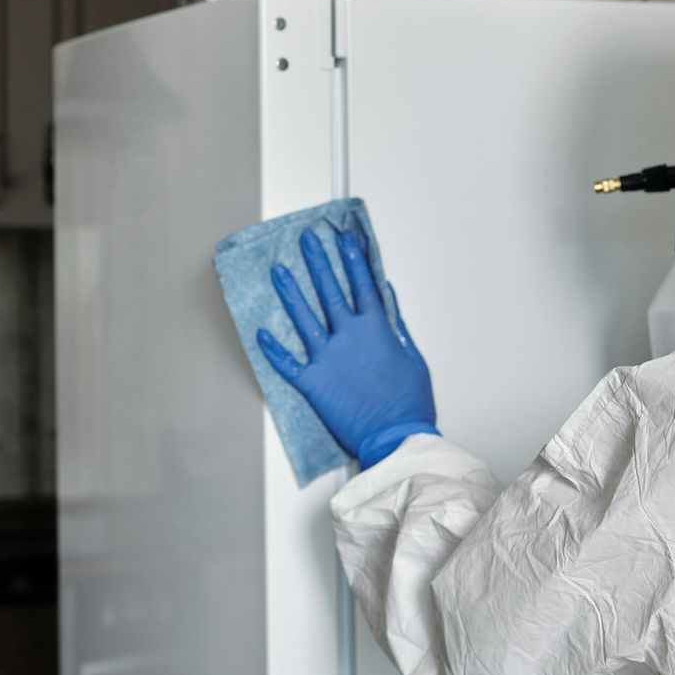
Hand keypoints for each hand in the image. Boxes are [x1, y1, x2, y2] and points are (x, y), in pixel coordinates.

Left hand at [256, 228, 436, 468]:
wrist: (395, 436)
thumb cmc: (409, 402)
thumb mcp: (413, 357)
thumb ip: (397, 325)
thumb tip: (387, 295)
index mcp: (376, 329)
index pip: (361, 283)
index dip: (352, 259)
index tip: (343, 238)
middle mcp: (348, 337)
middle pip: (329, 291)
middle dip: (318, 262)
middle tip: (307, 240)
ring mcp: (327, 358)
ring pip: (302, 318)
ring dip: (290, 293)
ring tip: (277, 270)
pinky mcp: (312, 383)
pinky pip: (286, 363)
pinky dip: (272, 350)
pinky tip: (260, 333)